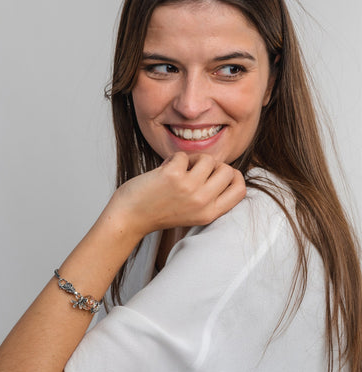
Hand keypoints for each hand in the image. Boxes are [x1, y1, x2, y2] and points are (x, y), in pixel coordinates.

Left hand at [108, 152, 245, 236]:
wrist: (130, 217)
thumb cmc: (159, 212)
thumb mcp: (192, 213)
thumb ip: (209, 197)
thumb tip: (223, 168)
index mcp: (210, 213)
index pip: (241, 190)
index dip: (234, 176)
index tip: (220, 172)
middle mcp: (202, 202)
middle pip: (227, 170)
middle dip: (212, 165)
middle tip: (195, 170)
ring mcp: (189, 188)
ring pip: (208, 158)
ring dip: (192, 159)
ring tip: (179, 169)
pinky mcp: (173, 176)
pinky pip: (183, 155)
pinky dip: (173, 159)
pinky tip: (164, 170)